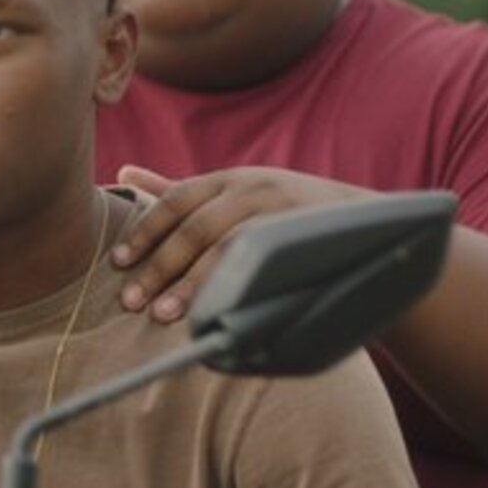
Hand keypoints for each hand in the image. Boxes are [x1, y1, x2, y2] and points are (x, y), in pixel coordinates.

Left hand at [113, 165, 371, 321]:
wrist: (369, 229)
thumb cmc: (284, 215)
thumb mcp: (235, 194)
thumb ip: (178, 189)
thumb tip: (123, 173)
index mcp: (231, 179)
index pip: (176, 201)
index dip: (144, 232)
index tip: (118, 263)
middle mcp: (255, 189)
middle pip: (195, 229)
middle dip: (160, 268)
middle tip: (132, 302)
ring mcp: (282, 214)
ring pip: (227, 250)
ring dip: (191, 286)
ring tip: (165, 315)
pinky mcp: (305, 242)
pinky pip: (262, 268)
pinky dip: (233, 291)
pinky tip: (214, 313)